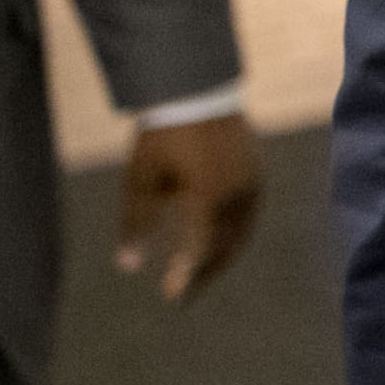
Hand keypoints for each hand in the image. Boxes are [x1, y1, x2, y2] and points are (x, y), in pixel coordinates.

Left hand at [116, 113, 261, 303]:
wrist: (195, 88)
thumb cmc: (162, 135)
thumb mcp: (141, 181)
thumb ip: (136, 225)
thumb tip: (127, 266)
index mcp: (210, 200)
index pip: (200, 253)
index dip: (186, 277)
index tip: (171, 296)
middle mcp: (238, 196)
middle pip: (226, 249)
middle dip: (206, 274)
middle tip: (186, 293)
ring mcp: (252, 182)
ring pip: (242, 233)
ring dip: (223, 256)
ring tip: (203, 272)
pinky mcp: (257, 171)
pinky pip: (250, 214)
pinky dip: (234, 234)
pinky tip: (218, 238)